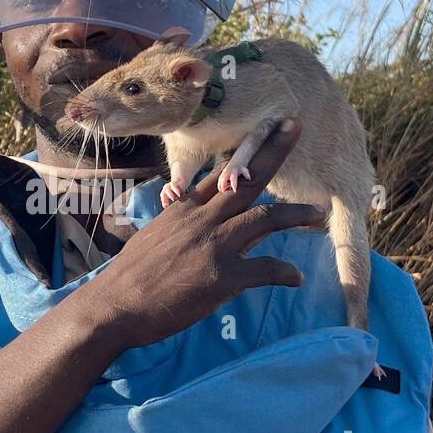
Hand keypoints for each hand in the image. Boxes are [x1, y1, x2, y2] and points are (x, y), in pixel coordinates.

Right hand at [75, 119, 325, 350]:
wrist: (114, 306)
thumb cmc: (130, 277)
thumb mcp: (154, 238)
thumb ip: (179, 225)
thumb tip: (190, 219)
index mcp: (184, 209)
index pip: (218, 172)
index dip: (243, 152)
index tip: (261, 131)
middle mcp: (201, 219)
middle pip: (245, 179)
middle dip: (273, 151)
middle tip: (294, 126)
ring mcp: (213, 245)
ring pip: (264, 217)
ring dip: (295, 213)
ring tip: (317, 212)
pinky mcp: (222, 276)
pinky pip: (265, 269)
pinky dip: (284, 272)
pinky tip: (295, 278)